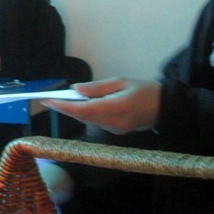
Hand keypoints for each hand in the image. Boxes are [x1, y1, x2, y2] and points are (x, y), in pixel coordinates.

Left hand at [40, 77, 160, 134]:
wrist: (166, 107)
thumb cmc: (144, 90)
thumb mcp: (121, 81)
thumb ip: (97, 87)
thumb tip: (76, 90)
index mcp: (115, 107)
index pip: (83, 110)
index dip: (64, 107)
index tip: (49, 101)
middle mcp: (113, 122)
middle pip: (83, 117)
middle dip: (64, 109)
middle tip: (47, 101)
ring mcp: (115, 130)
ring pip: (88, 121)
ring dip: (73, 113)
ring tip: (58, 103)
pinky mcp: (117, 132)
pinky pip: (97, 123)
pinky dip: (85, 115)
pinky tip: (78, 107)